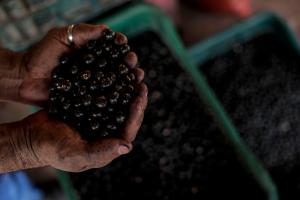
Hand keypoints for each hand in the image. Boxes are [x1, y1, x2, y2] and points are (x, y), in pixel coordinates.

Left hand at [18, 24, 142, 105]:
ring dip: (127, 81)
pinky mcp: (88, 98)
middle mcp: (95, 68)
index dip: (121, 47)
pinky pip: (104, 98)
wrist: (24, 78)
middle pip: (117, 66)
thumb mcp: (59, 37)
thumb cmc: (41, 54)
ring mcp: (92, 84)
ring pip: (114, 82)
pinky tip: (126, 98)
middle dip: (128, 64)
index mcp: (91, 52)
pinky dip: (116, 98)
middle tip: (134, 65)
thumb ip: (81, 33)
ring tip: (137, 81)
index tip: (125, 46)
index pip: (111, 48)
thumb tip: (106, 30)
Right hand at [18, 82, 146, 171]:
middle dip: (136, 99)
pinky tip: (114, 71)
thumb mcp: (74, 153)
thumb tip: (127, 146)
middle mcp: (107, 132)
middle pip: (127, 115)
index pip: (128, 131)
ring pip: (119, 103)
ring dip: (127, 89)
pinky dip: (111, 84)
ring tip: (133, 73)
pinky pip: (104, 95)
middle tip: (141, 81)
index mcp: (108, 145)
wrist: (30, 136)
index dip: (136, 115)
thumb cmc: (51, 148)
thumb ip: (99, 152)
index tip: (139, 97)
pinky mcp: (90, 107)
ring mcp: (99, 119)